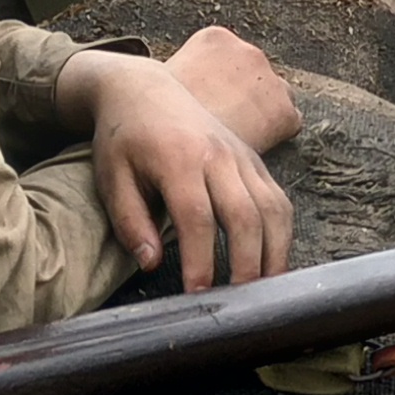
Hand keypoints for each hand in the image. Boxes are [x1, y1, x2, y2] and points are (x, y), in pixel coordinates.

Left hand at [66, 29, 298, 286]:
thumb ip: (131, 222)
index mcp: (178, 158)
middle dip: (246, 263)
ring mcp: (241, 156)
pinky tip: (274, 262)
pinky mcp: (254, 159)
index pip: (197, 217)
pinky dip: (282, 233)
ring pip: (272, 207)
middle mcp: (217, 155)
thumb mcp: (111, 178)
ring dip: (275, 252)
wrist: (143, 90)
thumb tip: (151, 265)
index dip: (201, 260)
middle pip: (245, 214)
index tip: (198, 295)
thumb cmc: (123, 140)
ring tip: (266, 292)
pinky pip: (278, 199)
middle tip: (239, 304)